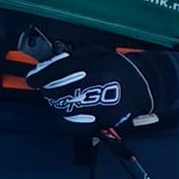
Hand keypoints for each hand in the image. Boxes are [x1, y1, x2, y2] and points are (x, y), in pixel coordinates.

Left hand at [24, 42, 159, 132]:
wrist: (146, 85)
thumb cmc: (120, 67)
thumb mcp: (98, 53)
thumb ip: (75, 57)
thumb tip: (51, 62)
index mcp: (93, 67)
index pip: (58, 72)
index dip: (40, 76)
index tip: (33, 78)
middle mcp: (94, 88)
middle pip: (57, 92)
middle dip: (48, 90)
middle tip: (45, 87)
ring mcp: (97, 108)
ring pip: (63, 109)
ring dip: (55, 103)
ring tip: (56, 98)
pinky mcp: (101, 122)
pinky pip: (73, 125)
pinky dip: (65, 119)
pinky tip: (64, 113)